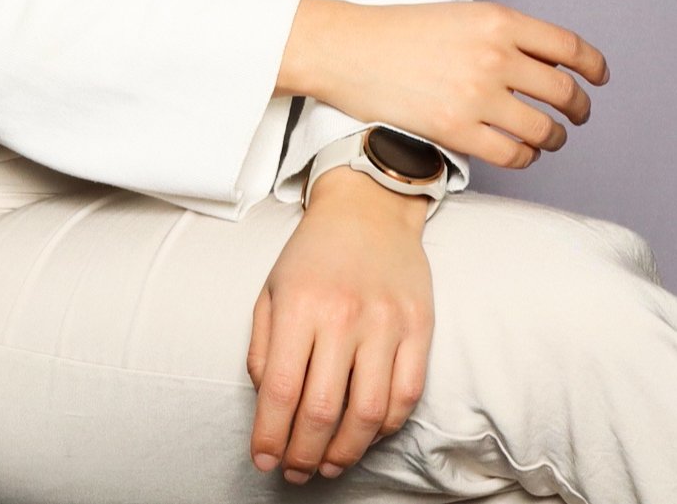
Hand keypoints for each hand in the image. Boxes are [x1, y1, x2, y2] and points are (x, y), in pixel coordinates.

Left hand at [247, 167, 433, 483]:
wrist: (368, 208)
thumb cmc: (313, 253)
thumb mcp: (271, 288)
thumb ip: (262, 346)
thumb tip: (268, 404)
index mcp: (299, 304)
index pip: (280, 390)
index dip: (270, 435)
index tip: (263, 459)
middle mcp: (344, 315)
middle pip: (323, 410)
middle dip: (304, 454)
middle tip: (295, 471)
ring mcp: (386, 323)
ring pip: (368, 413)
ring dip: (345, 452)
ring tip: (327, 464)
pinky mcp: (419, 327)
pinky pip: (406, 396)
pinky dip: (385, 427)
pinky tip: (365, 434)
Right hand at [289, 0, 609, 169]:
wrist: (347, 49)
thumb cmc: (398, 31)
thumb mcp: (459, 15)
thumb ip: (501, 34)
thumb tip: (543, 63)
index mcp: (497, 20)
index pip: (567, 47)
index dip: (593, 67)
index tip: (598, 78)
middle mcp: (493, 55)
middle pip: (564, 91)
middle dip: (578, 108)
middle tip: (576, 116)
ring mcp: (476, 94)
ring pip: (544, 130)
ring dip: (554, 138)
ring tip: (548, 139)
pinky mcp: (456, 129)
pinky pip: (513, 155)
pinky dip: (525, 158)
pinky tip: (520, 153)